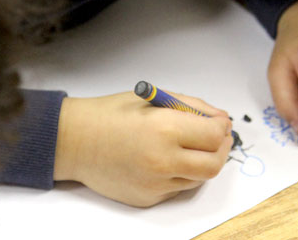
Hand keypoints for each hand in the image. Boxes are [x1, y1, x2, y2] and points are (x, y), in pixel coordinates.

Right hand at [53, 92, 232, 206]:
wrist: (75, 141)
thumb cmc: (112, 114)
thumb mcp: (154, 98)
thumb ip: (191, 106)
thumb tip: (221, 119)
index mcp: (165, 129)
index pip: (214, 135)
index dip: (222, 127)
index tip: (220, 122)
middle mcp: (163, 161)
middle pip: (213, 164)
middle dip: (221, 149)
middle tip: (217, 137)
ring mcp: (155, 184)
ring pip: (198, 178)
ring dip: (203, 161)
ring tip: (190, 145)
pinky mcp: (148, 198)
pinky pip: (177, 188)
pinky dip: (181, 173)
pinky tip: (167, 158)